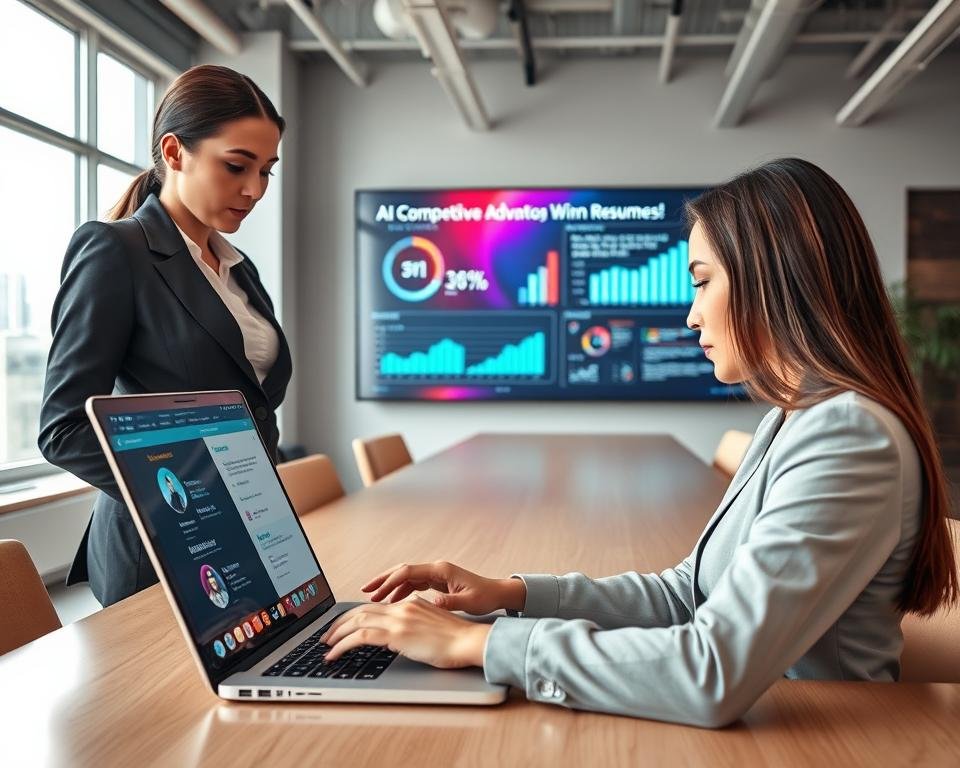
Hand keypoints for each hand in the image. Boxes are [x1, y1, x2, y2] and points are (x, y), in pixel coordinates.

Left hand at [320, 597, 490, 667]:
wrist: (469, 641)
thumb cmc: (456, 641)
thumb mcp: (430, 628)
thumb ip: (412, 628)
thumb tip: (397, 638)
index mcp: (409, 605)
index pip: (373, 607)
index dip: (353, 616)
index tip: (342, 627)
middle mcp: (401, 608)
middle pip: (360, 611)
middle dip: (339, 624)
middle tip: (326, 636)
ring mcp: (398, 619)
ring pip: (356, 621)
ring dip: (336, 634)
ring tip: (325, 646)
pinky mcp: (396, 634)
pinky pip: (360, 637)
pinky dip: (342, 645)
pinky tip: (334, 654)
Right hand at [362, 560, 525, 614]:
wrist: (498, 593)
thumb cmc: (485, 597)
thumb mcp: (469, 603)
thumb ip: (450, 603)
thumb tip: (432, 603)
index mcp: (441, 570)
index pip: (409, 572)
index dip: (390, 581)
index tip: (376, 592)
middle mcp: (436, 569)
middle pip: (403, 570)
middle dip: (383, 579)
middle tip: (365, 591)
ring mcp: (436, 574)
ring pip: (406, 577)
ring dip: (390, 586)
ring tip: (373, 598)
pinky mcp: (437, 582)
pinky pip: (413, 584)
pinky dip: (401, 591)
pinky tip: (392, 601)